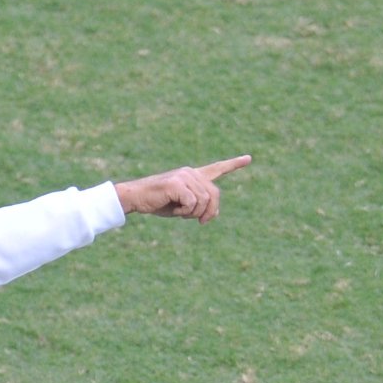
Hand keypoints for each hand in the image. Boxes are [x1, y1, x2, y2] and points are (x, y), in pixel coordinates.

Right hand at [115, 154, 251, 223]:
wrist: (135, 198)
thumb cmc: (156, 203)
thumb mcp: (181, 207)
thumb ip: (199, 207)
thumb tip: (215, 213)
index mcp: (192, 176)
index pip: (216, 168)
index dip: (233, 165)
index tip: (248, 159)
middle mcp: (190, 173)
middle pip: (214, 194)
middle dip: (210, 211)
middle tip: (201, 222)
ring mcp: (184, 176)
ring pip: (204, 200)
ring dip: (194, 213)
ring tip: (180, 213)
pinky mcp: (177, 183)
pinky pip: (192, 203)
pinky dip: (185, 212)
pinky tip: (174, 210)